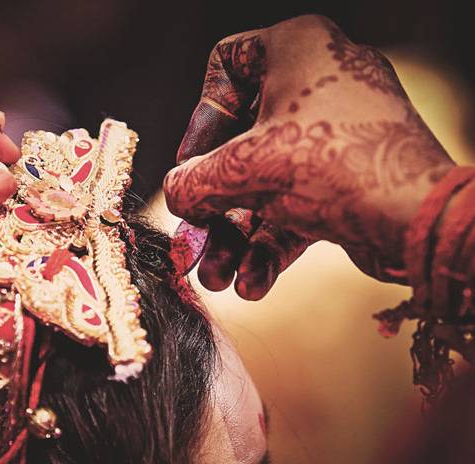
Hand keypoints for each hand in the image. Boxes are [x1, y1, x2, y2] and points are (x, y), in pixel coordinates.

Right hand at [164, 15, 453, 298]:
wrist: (418, 218)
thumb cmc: (332, 164)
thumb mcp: (244, 169)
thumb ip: (194, 180)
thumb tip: (175, 196)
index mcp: (297, 49)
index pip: (227, 66)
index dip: (200, 120)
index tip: (191, 163)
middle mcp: (320, 83)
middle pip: (242, 141)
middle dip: (215, 206)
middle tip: (195, 242)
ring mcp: (339, 131)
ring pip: (267, 182)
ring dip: (238, 237)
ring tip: (218, 280)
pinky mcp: (352, 175)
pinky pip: (297, 203)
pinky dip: (271, 243)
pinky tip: (252, 284)